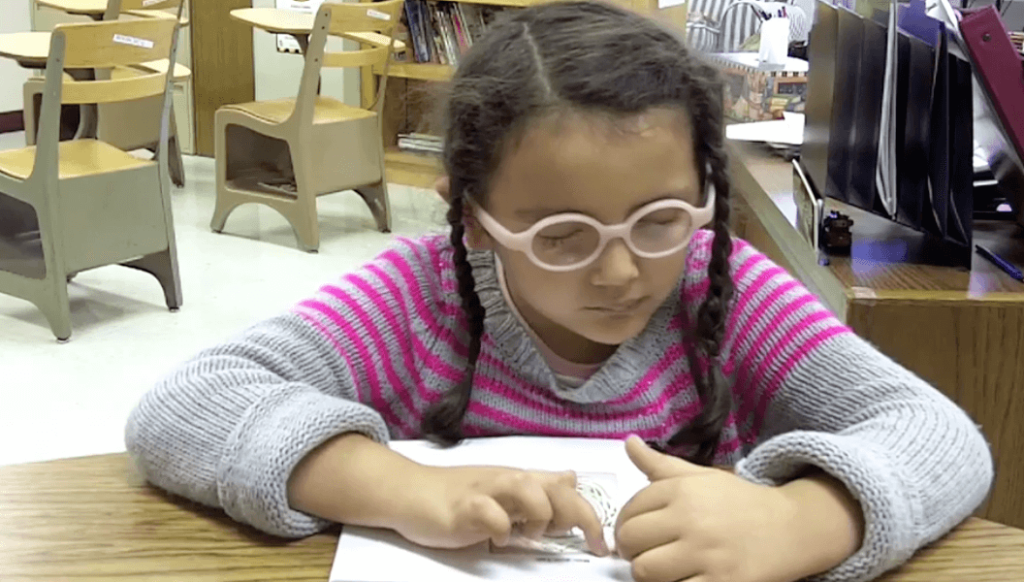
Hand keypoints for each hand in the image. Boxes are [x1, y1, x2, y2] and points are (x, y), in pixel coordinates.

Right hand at [394, 464, 609, 556]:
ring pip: (528, 489)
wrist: (409, 491)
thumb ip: (536, 486)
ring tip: (532, 535)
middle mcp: (507, 481)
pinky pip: (489, 512)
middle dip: (581, 516)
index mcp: (520, 479)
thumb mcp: (503, 490)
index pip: (566, 488)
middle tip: (591, 544)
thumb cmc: (456, 495)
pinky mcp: (462, 507)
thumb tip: (571, 479)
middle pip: (556, 488)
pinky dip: (500, 527)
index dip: (590, 513)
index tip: (600, 544)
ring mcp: (485, 491)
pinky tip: (498, 539)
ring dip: (541, 514)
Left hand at [614, 436, 801, 581]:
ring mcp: (706, 554)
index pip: (629, 511)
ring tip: (663, 569)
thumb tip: (629, 442)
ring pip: (645, 572)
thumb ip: (660, 464)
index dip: (625, 526)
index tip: (636, 533)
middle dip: (631, 551)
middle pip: (631, 542)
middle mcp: (691, 519)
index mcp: (681, 491)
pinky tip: (683, 579)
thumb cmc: (741, 502)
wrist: (793, 527)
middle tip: (645, 553)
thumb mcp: (700, 477)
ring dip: (648, 574)